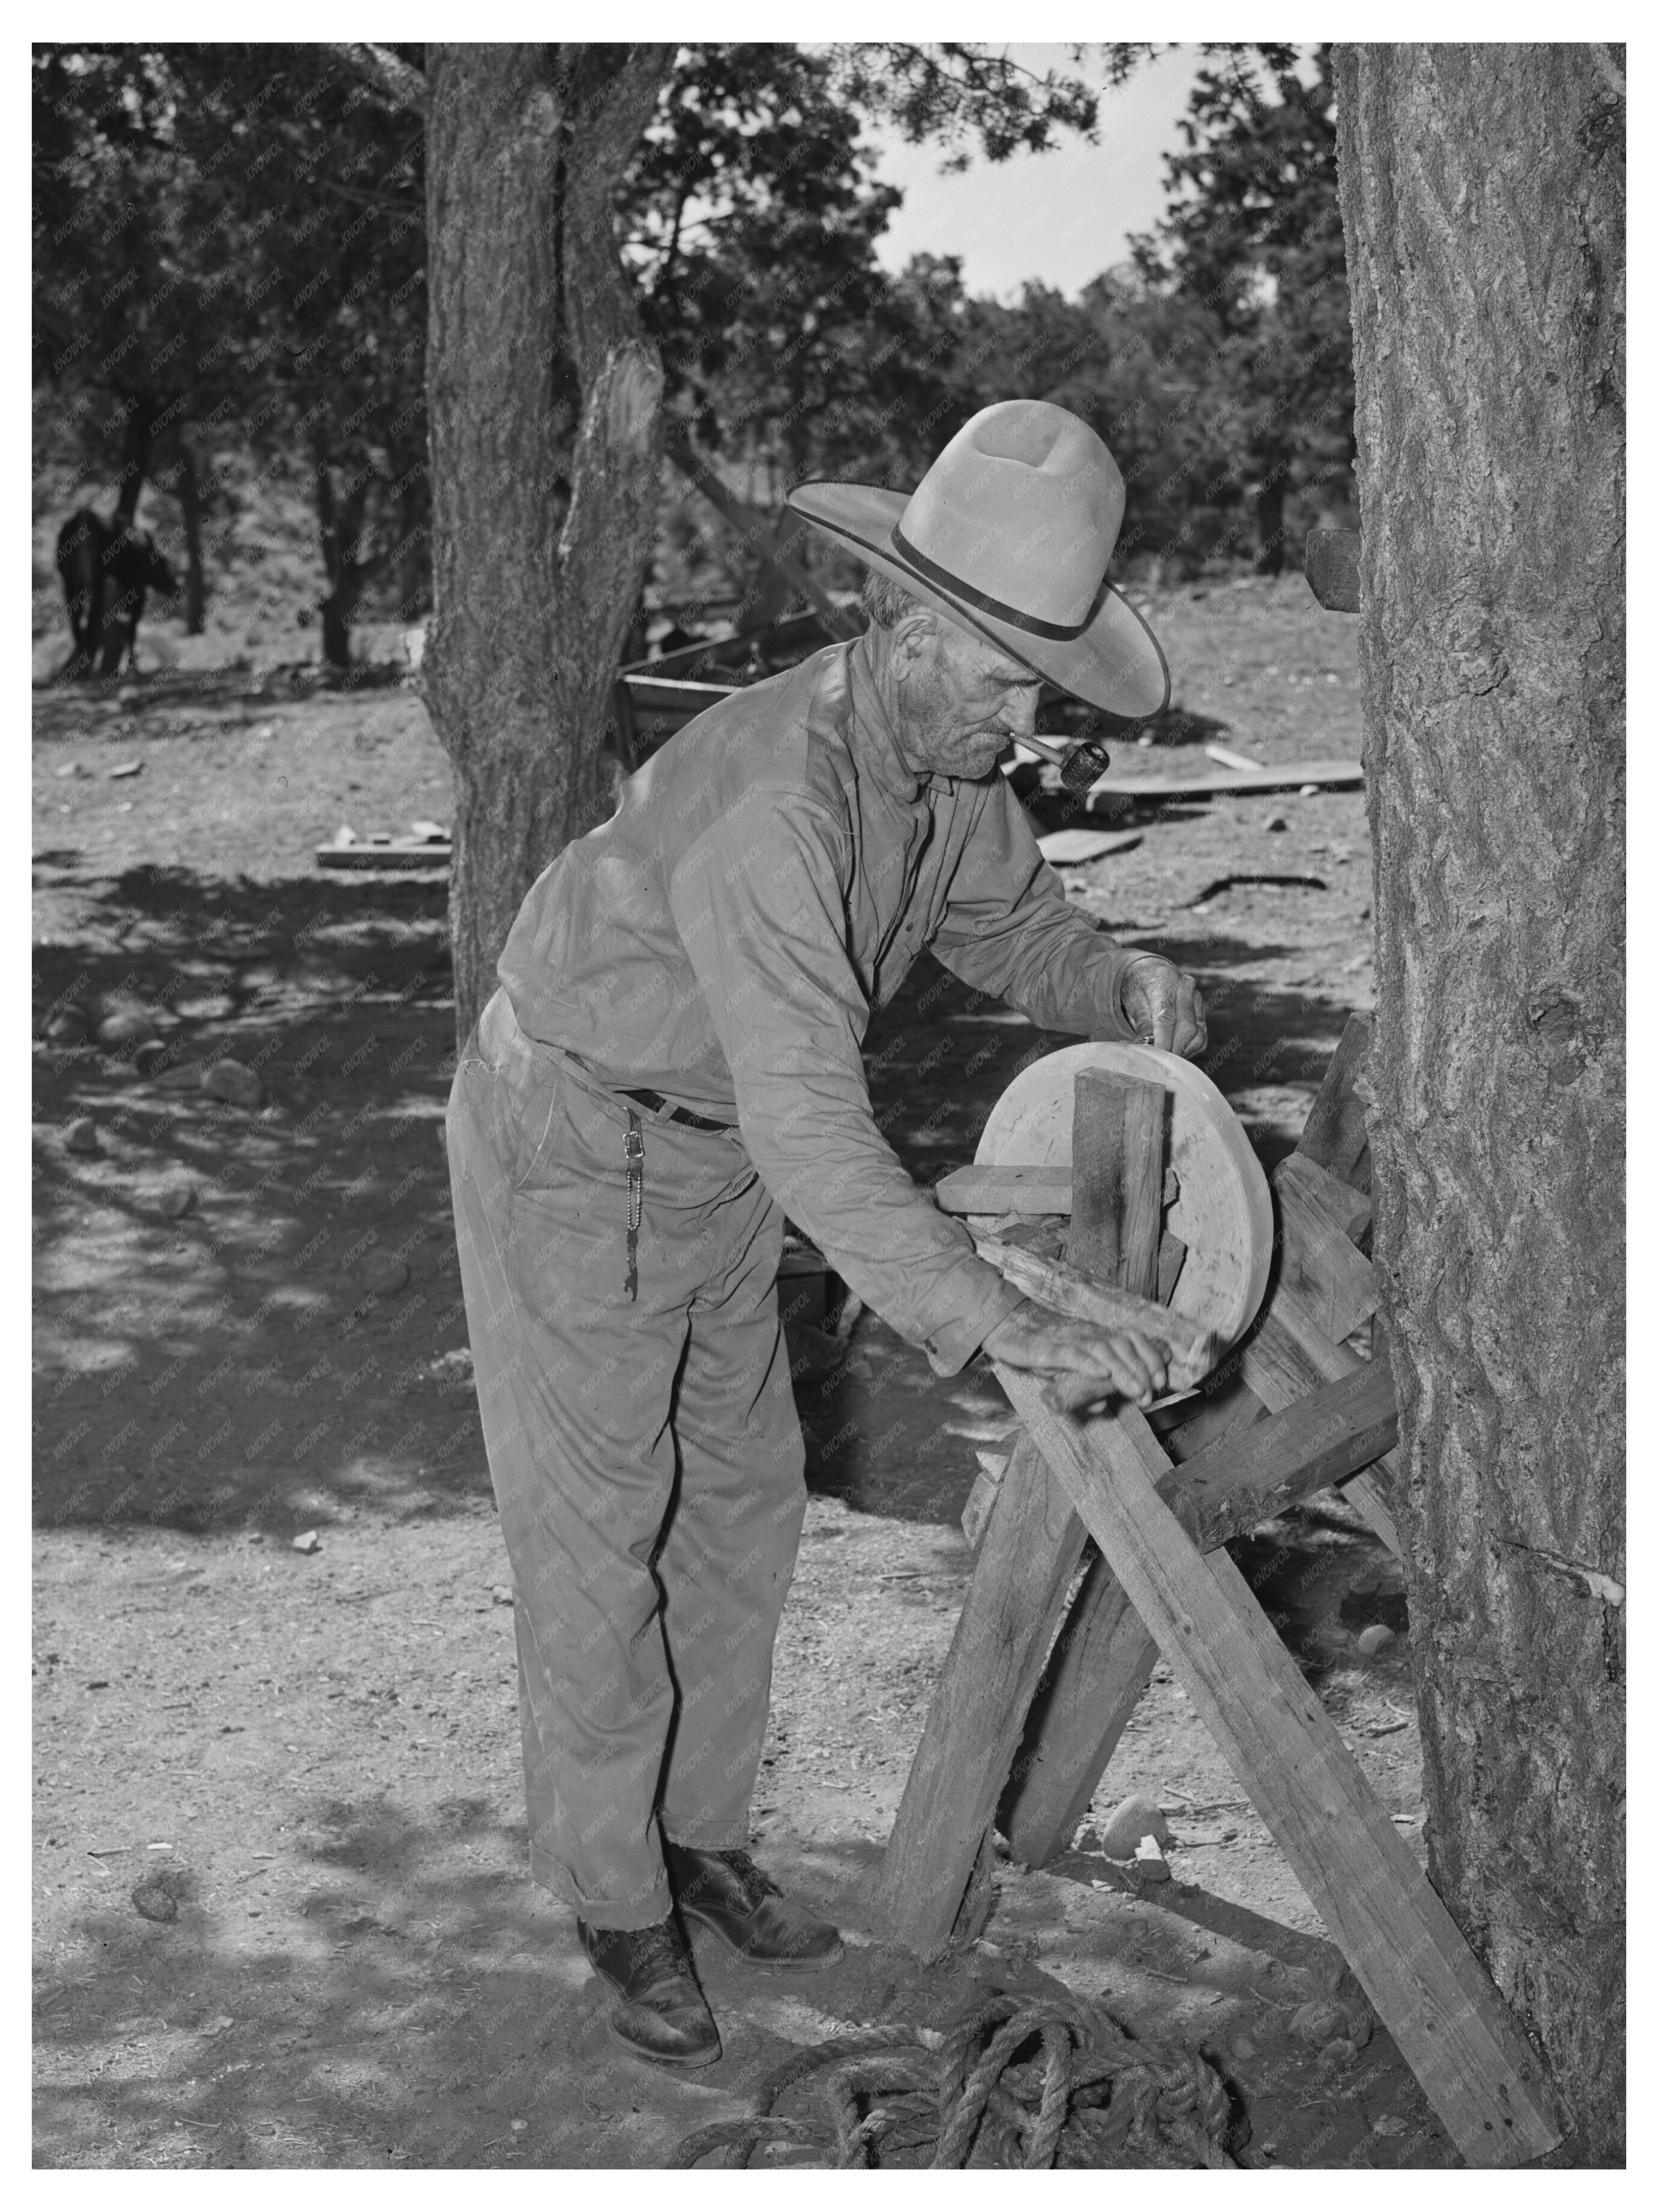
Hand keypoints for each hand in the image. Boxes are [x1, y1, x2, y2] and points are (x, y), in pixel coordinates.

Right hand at [981, 1298, 1168, 1413]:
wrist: (1005, 1326)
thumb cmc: (1039, 1347)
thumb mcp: (1066, 1368)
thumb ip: (1085, 1385)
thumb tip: (1102, 1404)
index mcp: (1095, 1336)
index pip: (1131, 1341)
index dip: (1150, 1358)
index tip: (1161, 1380)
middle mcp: (1086, 1333)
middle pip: (1122, 1345)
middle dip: (1141, 1370)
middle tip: (1150, 1395)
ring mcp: (1067, 1339)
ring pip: (1102, 1349)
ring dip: (1122, 1370)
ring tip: (1136, 1390)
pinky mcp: (1046, 1347)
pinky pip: (1070, 1354)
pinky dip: (1088, 1363)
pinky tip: (1101, 1374)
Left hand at [1119, 954, 1206, 1057]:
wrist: (1152, 971)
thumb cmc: (1138, 986)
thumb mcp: (1132, 1000)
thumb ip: (1142, 1022)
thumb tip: (1148, 1046)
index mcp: (1165, 982)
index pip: (1166, 1018)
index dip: (1162, 1041)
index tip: (1156, 1057)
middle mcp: (1186, 988)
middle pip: (1187, 1028)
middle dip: (1173, 1049)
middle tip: (1158, 1060)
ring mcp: (1197, 999)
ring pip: (1198, 1034)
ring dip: (1182, 1050)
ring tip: (1165, 1054)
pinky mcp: (1202, 1009)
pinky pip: (1202, 1036)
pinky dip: (1190, 1047)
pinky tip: (1175, 1048)